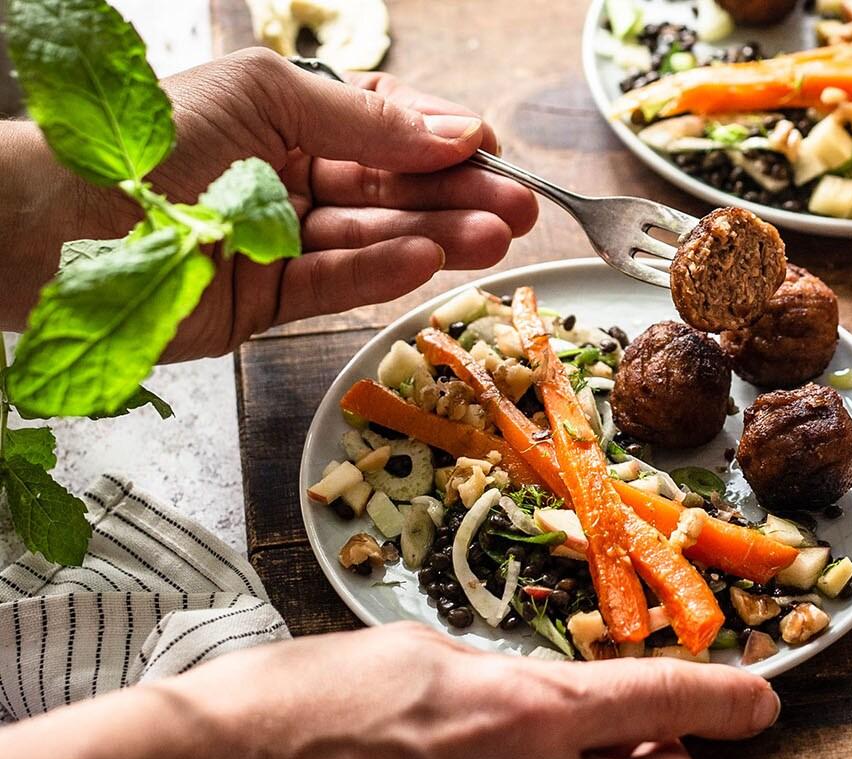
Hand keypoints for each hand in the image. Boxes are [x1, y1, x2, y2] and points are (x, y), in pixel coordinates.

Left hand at [15, 48, 537, 359]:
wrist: (65, 224)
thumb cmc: (157, 142)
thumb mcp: (268, 99)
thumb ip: (365, 121)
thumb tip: (455, 129)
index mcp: (287, 120)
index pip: (385, 132)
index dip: (441, 141)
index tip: (491, 150)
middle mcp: (290, 181)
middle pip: (394, 191)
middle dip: (459, 196)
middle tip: (523, 206)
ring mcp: (282, 245)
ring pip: (376, 240)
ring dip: (439, 237)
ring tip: (499, 235)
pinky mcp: (269, 303)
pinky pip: (337, 283)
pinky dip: (383, 272)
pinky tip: (431, 261)